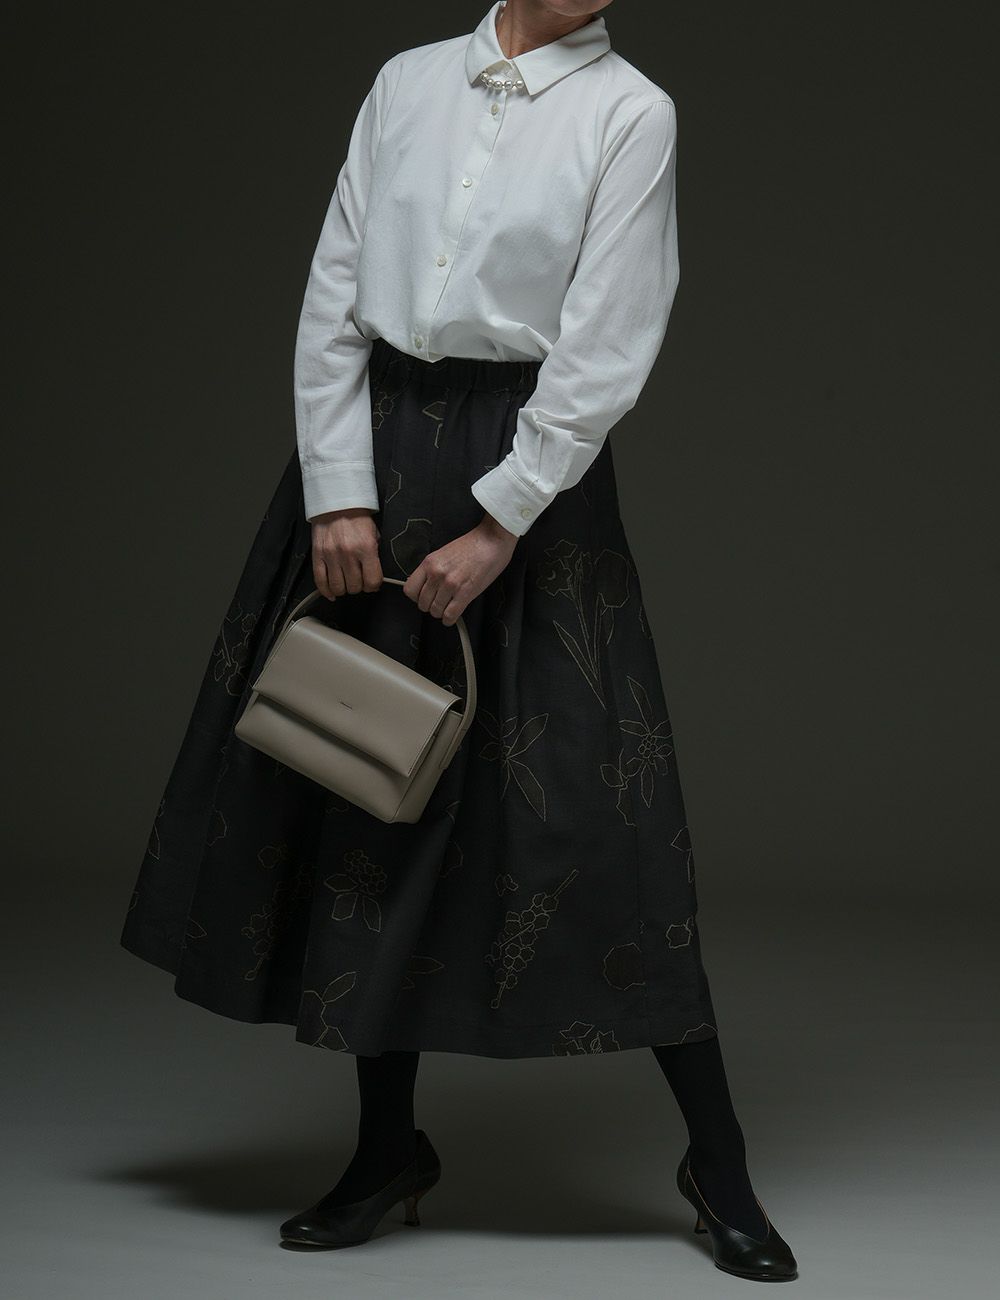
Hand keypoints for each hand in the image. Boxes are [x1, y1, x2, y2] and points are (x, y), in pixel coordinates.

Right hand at [310, 507, 382, 598]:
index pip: (372, 581)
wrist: (336, 503)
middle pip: (355, 587)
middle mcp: (348, 554)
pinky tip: (331, 593)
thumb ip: (375, 555)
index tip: (372, 583)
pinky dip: (326, 591)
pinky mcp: (317, 555)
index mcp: (365, 548)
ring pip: (338, 587)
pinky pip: (320, 581)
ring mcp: (331, 556)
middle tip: (359, 580)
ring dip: (343, 589)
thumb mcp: (374, 534)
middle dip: (359, 587)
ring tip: (346, 583)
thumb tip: (374, 577)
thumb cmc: (357, 518)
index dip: (374, 586)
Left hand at [404, 513, 518, 625]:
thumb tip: (426, 587)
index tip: (424, 596)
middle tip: (439, 602)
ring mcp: (450, 584)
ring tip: (448, 607)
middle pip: (422, 603)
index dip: (416, 597)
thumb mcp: (442, 554)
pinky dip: (450, 619)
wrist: (492, 540)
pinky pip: (450, 615)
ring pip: (435, 611)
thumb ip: (432, 570)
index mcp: (429, 563)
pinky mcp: (465, 593)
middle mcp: (436, 574)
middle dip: (430, 606)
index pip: (409, 589)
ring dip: (441, 613)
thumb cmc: (471, 546)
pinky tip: (453, 615)